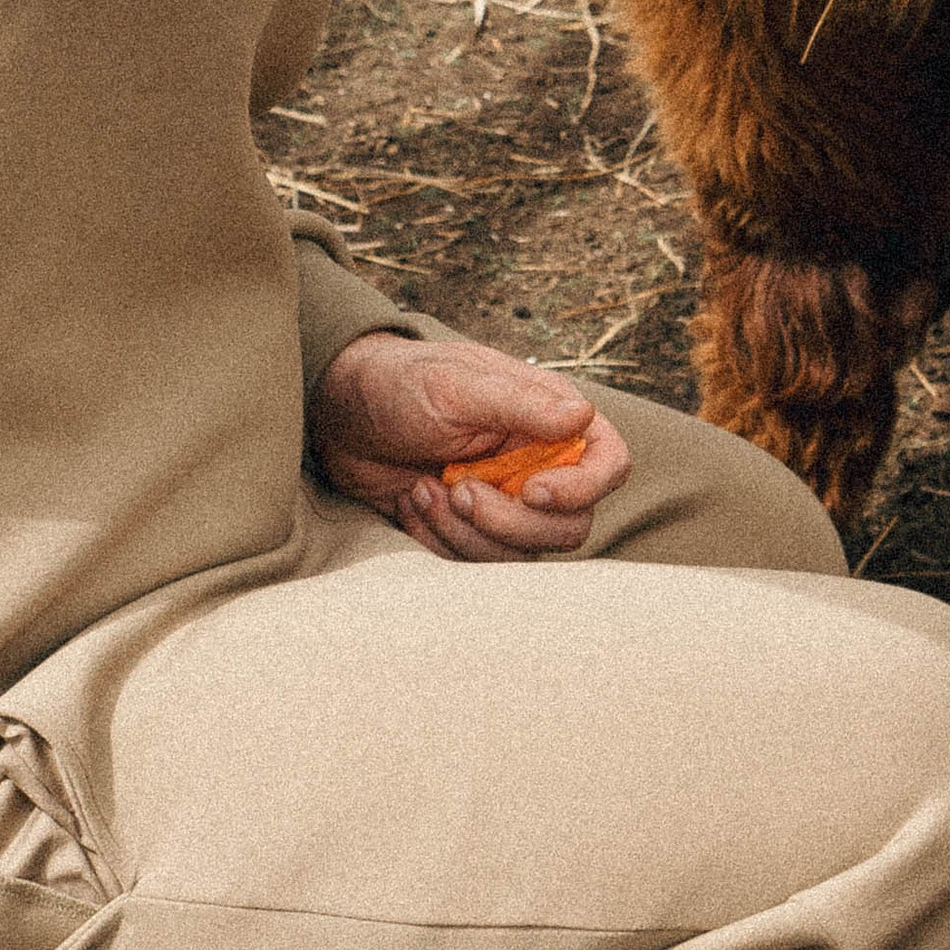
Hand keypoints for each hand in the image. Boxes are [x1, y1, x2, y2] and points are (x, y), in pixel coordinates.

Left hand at [308, 331, 630, 561]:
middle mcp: (537, 464)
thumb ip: (521, 404)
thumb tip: (583, 414)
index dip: (582, 489)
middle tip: (459, 489)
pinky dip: (440, 542)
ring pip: (522, 555)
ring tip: (424, 489)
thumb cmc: (402, 383)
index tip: (530, 491)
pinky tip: (411, 503)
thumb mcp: (458, 385)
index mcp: (548, 419)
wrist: (341, 415)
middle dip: (510, 521)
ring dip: (468, 532)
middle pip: (569, 526)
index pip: (608, 463)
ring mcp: (504, 502)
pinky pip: (475, 565)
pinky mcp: (469, 531)